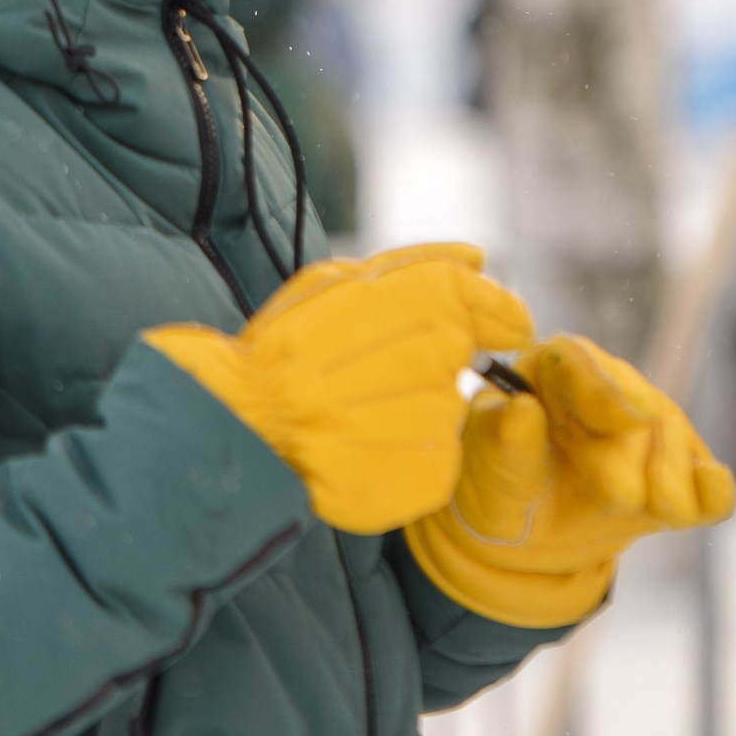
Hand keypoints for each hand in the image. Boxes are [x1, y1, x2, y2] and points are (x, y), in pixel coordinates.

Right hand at [142, 242, 533, 532]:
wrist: (240, 423)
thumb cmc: (285, 347)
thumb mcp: (337, 282)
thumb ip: (418, 265)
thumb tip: (479, 257)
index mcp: (423, 302)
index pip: (490, 304)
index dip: (496, 314)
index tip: (495, 328)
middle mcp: (440, 359)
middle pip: (461, 358)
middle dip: (426, 361)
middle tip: (367, 374)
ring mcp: (436, 422)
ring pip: (446, 410)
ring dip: (412, 409)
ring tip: (353, 411)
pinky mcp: (429, 478)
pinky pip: (436, 459)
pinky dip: (405, 454)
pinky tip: (360, 446)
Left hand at [403, 334, 734, 627]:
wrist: (525, 538)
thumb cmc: (500, 489)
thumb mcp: (489, 471)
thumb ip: (505, 442)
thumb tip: (522, 411)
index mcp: (550, 370)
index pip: (578, 364)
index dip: (602, 391)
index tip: (622, 421)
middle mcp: (607, 387)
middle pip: (634, 401)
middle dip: (632, 450)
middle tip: (619, 496)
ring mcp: (649, 428)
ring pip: (674, 435)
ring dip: (670, 474)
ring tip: (658, 510)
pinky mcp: (679, 472)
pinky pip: (705, 479)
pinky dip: (711, 490)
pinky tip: (707, 500)